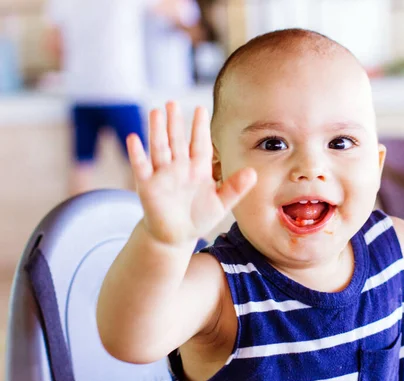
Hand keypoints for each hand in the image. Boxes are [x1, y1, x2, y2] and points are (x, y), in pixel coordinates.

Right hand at [126, 102, 256, 245]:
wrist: (177, 236)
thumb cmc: (200, 217)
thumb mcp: (222, 203)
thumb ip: (235, 188)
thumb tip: (253, 173)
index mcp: (198, 169)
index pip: (199, 144)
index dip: (199, 128)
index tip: (200, 109)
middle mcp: (180, 167)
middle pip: (177, 141)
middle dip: (175, 122)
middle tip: (172, 102)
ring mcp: (163, 175)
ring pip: (159, 148)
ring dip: (157, 130)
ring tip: (156, 112)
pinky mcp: (148, 186)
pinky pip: (141, 167)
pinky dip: (137, 154)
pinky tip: (133, 138)